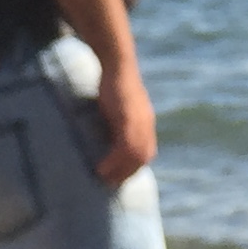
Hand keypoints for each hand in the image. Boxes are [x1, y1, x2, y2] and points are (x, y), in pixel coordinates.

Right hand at [91, 59, 157, 187]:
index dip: (133, 167)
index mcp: (146, 124)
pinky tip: (101, 167)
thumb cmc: (115, 83)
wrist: (118, 64)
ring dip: (119, 171)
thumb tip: (111, 136)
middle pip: (142, 158)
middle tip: (110, 184)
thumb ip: (121, 122)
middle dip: (127, 174)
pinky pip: (124, 148)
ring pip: (135, 157)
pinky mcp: (128, 121)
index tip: (121, 178)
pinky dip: (113, 161)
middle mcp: (146, 126)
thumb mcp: (121, 107)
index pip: (146, 153)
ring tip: (104, 178)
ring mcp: (139, 124)